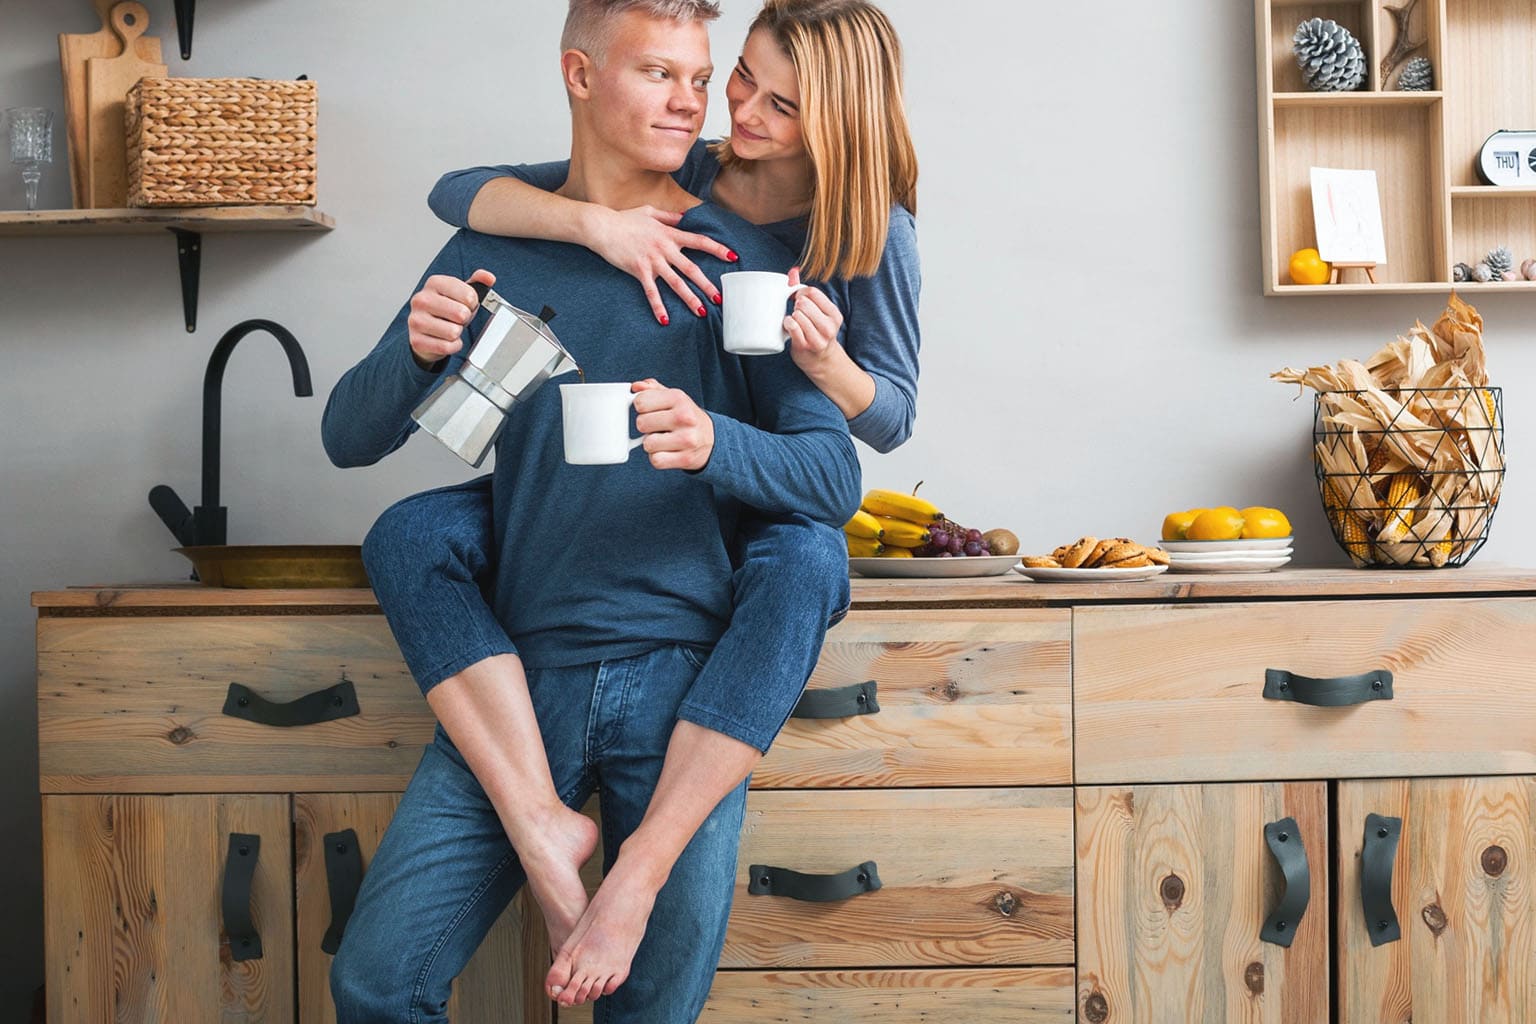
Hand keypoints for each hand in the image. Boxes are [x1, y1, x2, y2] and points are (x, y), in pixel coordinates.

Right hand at [407, 269, 494, 368]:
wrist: (425, 330)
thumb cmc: (445, 310)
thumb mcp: (460, 292)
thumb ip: (477, 283)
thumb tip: (489, 278)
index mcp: (434, 283)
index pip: (469, 295)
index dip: (472, 303)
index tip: (465, 304)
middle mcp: (421, 299)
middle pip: (461, 314)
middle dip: (464, 319)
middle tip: (457, 318)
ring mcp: (416, 320)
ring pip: (454, 332)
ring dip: (457, 333)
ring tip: (449, 327)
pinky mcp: (417, 340)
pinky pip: (447, 347)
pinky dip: (452, 346)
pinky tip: (445, 339)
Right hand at [590, 206, 736, 324]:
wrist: (602, 226)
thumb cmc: (625, 219)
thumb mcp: (650, 212)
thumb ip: (670, 217)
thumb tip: (685, 217)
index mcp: (670, 234)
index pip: (700, 241)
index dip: (718, 249)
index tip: (733, 257)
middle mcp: (665, 249)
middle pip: (692, 269)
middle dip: (707, 285)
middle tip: (720, 298)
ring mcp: (653, 261)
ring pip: (676, 283)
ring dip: (689, 298)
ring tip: (701, 312)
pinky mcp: (639, 271)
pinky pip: (651, 292)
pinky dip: (658, 307)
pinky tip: (665, 320)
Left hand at [632, 378, 713, 470]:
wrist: (712, 439)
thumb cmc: (686, 417)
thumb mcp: (672, 397)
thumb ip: (652, 389)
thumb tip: (636, 387)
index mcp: (678, 398)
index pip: (640, 402)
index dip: (641, 407)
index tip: (650, 410)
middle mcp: (684, 417)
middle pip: (641, 423)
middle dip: (646, 426)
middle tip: (658, 427)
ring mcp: (687, 439)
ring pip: (648, 444)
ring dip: (651, 444)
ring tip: (663, 440)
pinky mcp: (686, 458)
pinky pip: (656, 460)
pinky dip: (658, 458)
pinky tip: (667, 451)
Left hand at [782, 267, 844, 373]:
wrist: (821, 362)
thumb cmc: (817, 333)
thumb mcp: (818, 312)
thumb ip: (804, 291)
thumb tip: (793, 271)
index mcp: (834, 314)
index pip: (812, 292)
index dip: (801, 293)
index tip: (799, 301)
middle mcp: (829, 326)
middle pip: (803, 303)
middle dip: (796, 306)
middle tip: (797, 313)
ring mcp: (818, 337)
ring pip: (797, 314)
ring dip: (792, 317)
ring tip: (795, 323)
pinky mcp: (805, 346)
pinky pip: (792, 326)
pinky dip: (788, 324)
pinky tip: (790, 327)